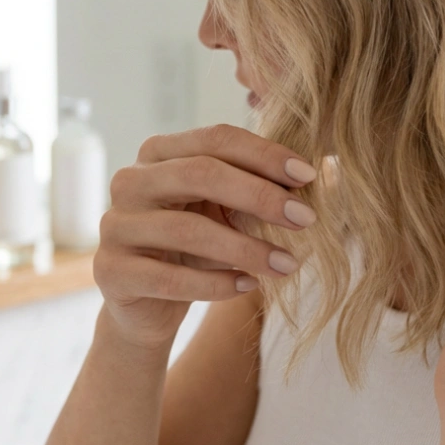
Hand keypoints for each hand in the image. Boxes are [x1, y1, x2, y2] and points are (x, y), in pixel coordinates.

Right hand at [94, 124, 317, 350]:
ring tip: (287, 264)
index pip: (215, 138)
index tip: (309, 175)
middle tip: (307, 219)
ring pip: (187, 230)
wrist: (148, 306)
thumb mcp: (231, 214)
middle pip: (200, 174)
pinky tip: (248, 288)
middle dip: (260, 195)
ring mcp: (115, 225)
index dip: (264, 154)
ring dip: (246, 248)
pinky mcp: (110, 271)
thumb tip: (335, 171)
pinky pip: (168, 277)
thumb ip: (269, 190)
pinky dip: (215, 284)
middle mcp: (130, 180)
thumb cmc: (198, 248)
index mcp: (159, 153)